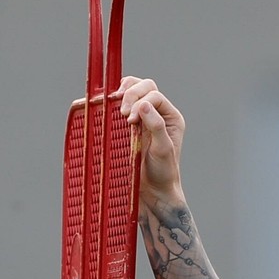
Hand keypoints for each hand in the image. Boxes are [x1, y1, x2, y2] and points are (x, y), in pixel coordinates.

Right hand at [116, 77, 185, 198]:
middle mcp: (158, 113)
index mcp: (170, 117)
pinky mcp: (127, 124)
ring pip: (132, 90)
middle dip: (130, 94)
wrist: (152, 191)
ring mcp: (142, 117)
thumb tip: (144, 104)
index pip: (155, 95)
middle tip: (123, 113)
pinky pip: (120, 104)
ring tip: (116, 107)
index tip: (130, 120)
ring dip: (122, 93)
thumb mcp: (163, 150)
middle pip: (144, 86)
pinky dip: (113, 102)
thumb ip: (156, 126)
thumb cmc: (162, 172)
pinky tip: (108, 108)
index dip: (140, 101)